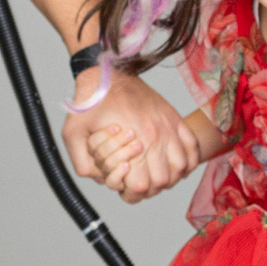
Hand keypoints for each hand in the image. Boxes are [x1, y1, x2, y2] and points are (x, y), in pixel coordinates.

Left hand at [61, 68, 200, 202]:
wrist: (106, 73)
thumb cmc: (89, 102)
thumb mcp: (73, 133)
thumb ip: (82, 164)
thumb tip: (100, 180)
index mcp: (134, 141)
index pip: (142, 185)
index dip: (132, 193)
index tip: (125, 188)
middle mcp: (156, 135)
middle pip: (164, 180)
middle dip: (150, 187)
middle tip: (139, 182)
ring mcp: (168, 126)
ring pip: (182, 166)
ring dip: (171, 176)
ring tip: (156, 174)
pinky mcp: (174, 118)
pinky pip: (193, 147)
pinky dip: (189, 161)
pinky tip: (176, 164)